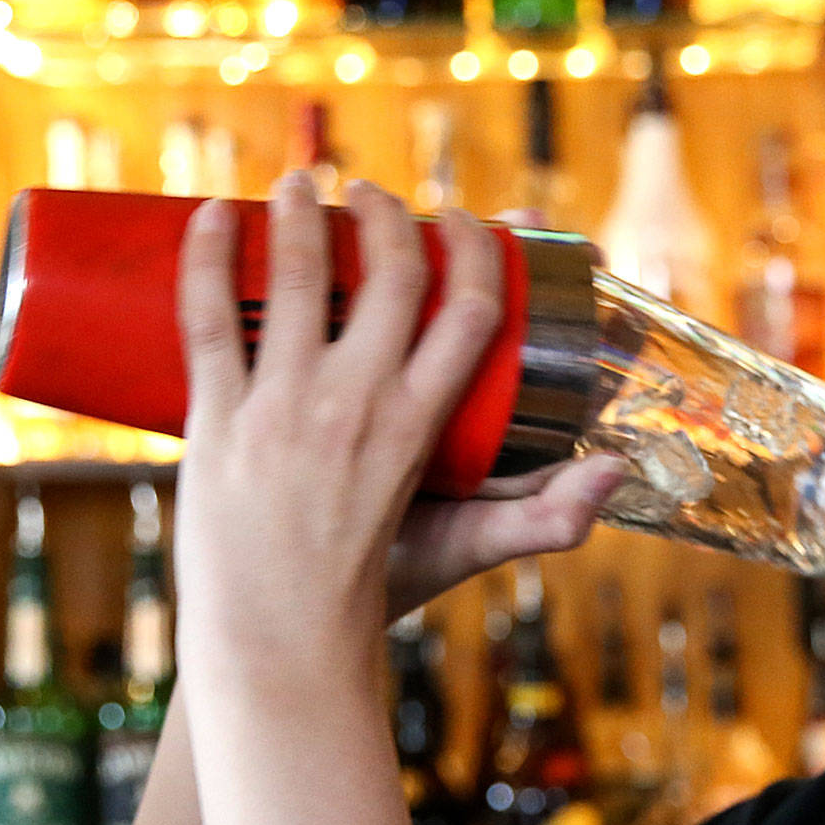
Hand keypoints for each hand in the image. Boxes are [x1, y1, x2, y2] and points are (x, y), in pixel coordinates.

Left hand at [171, 178, 620, 680]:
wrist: (281, 642)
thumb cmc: (377, 589)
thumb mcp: (471, 547)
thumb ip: (549, 516)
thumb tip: (619, 470)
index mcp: (423, 427)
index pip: (469, 310)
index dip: (478, 247)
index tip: (469, 218)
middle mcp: (357, 406)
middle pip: (389, 275)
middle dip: (387, 214)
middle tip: (373, 193)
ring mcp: (282, 409)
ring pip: (296, 279)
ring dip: (299, 213)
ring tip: (299, 183)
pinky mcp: (216, 421)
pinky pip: (205, 319)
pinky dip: (206, 256)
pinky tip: (209, 214)